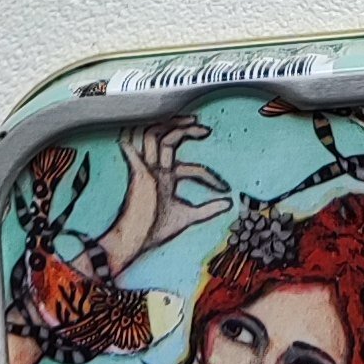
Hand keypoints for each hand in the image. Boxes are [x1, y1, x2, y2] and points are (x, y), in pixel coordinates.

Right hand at [121, 117, 226, 262]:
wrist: (133, 240)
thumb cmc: (155, 229)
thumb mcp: (187, 216)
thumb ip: (208, 209)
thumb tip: (230, 204)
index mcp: (166, 178)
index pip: (191, 168)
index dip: (210, 176)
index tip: (225, 189)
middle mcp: (156, 170)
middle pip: (167, 138)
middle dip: (185, 129)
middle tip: (205, 129)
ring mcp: (145, 169)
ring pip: (153, 136)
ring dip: (171, 126)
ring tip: (193, 123)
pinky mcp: (137, 173)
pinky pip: (134, 146)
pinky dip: (138, 133)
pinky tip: (152, 130)